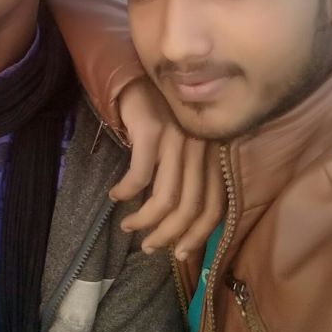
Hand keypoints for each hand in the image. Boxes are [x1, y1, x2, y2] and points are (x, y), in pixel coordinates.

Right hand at [114, 77, 225, 257]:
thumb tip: (178, 225)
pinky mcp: (153, 130)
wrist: (135, 78)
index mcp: (212, 155)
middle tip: (148, 246)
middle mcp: (201, 147)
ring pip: (166, 197)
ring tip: (128, 226)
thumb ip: (186, 177)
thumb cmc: (157, 118)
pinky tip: (116, 195)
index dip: (199, 235)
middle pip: (191, 207)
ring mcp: (178, 138)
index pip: (216, 206)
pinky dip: (127, 192)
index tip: (179, 253)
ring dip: (145, 220)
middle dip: (168, 235)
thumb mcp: (180, 149)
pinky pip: (140, 176)